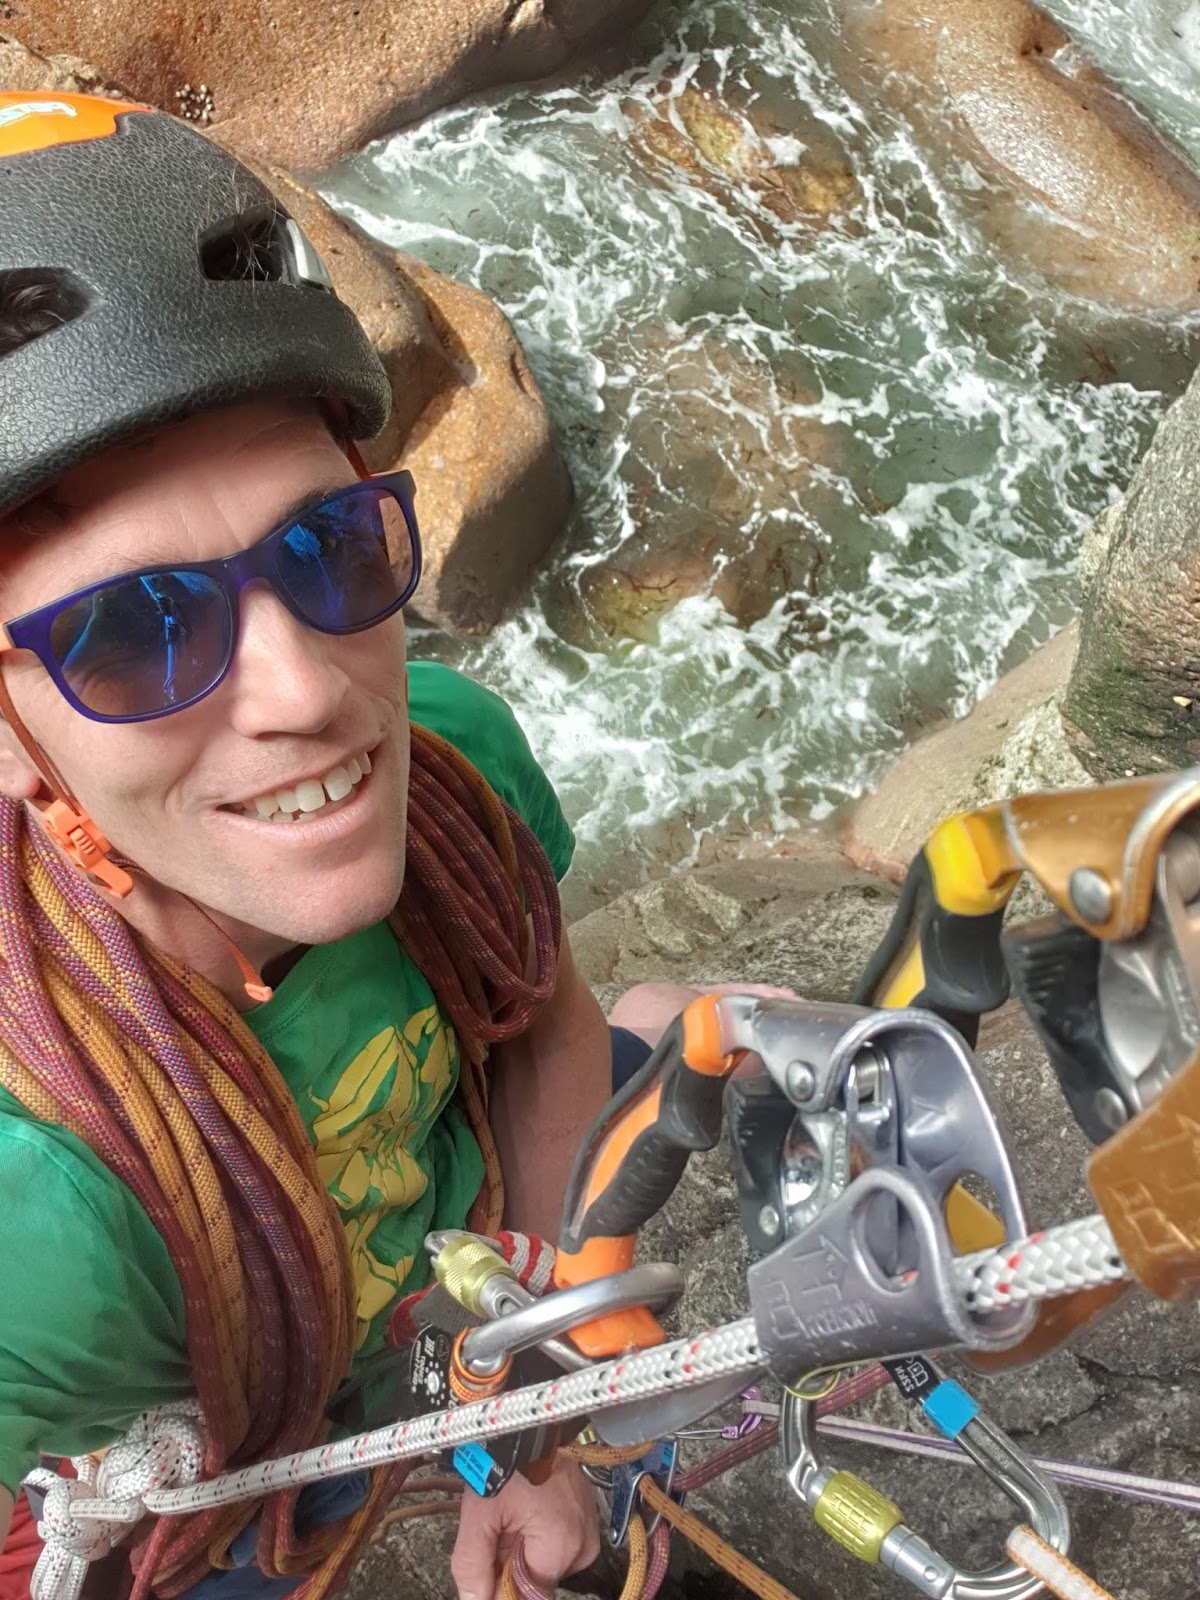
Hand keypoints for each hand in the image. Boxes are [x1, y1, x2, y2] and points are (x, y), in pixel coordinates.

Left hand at [450, 1456, 599, 1599]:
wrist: (525, 1418)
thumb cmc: (505, 1455)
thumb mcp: (479, 1514)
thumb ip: (472, 1566)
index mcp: (562, 1544)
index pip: (532, 1597)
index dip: (504, 1588)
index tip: (489, 1570)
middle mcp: (584, 1540)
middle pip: (541, 1578)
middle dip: (513, 1563)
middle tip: (499, 1530)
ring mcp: (590, 1524)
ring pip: (550, 1560)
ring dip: (527, 1548)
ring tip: (514, 1513)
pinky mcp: (589, 1511)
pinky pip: (562, 1539)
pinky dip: (542, 1531)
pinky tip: (530, 1508)